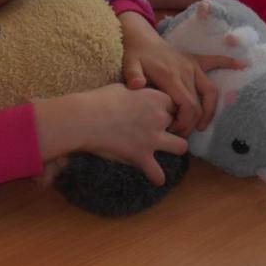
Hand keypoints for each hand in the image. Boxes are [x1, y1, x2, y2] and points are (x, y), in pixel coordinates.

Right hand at [37, 84, 185, 185]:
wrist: (84, 118)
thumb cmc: (99, 99)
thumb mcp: (123, 87)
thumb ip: (138, 91)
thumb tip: (139, 91)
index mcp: (156, 98)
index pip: (175, 105)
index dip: (166, 109)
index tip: (157, 113)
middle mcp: (159, 118)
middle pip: (178, 124)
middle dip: (169, 127)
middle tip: (156, 130)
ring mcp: (152, 138)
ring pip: (181, 147)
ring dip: (174, 148)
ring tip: (166, 150)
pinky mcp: (141, 156)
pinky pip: (157, 173)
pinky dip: (156, 177)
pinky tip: (155, 178)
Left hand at [118, 12, 241, 133]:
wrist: (141, 38)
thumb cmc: (136, 56)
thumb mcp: (129, 65)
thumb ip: (132, 76)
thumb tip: (138, 85)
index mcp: (171, 76)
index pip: (187, 105)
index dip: (185, 123)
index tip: (174, 131)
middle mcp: (186, 71)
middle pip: (198, 104)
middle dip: (192, 123)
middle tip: (181, 134)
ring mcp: (193, 66)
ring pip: (210, 92)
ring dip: (209, 111)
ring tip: (202, 126)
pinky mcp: (197, 60)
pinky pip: (217, 61)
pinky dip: (230, 63)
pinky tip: (245, 65)